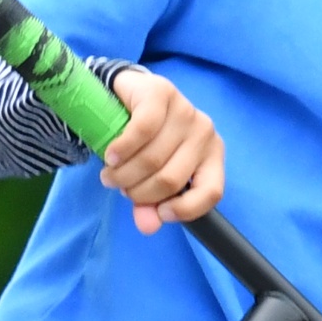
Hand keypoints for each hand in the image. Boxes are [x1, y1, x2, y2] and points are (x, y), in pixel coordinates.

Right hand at [98, 64, 224, 233]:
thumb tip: (148, 227)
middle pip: (170, 180)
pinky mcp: (161, 93)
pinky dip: (121, 149)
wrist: (126, 95)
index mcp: (210, 155)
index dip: (184, 210)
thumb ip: (149, 203)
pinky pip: (142, 131)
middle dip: (138, 191)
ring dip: (122, 174)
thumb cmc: (144, 140)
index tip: (158, 213)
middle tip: (120, 186)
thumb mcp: (148, 176)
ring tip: (110, 173)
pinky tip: (110, 155)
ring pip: (152, 159)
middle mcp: (204, 132)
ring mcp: (185, 110)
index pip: (211, 191)